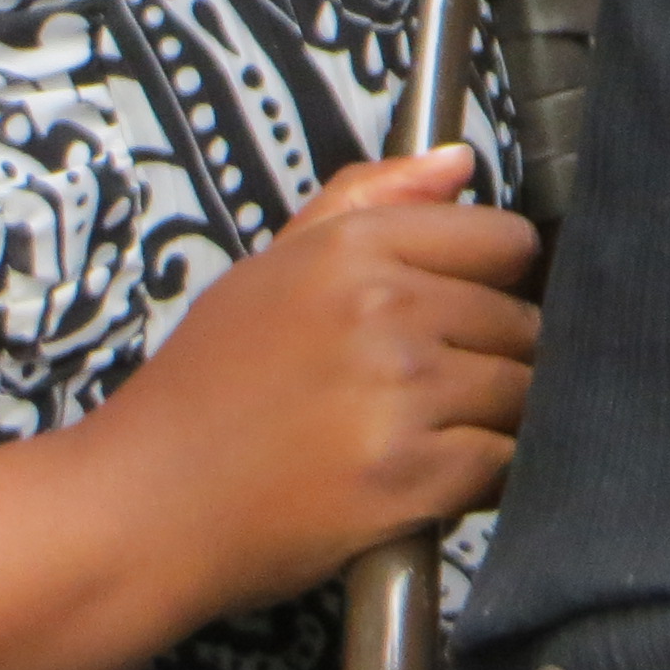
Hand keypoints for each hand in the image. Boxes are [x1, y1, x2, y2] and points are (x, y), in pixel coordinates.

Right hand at [98, 145, 542, 615]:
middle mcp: (386, 310)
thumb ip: (370, 198)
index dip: (497, 279)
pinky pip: (505, 465)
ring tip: (434, 434)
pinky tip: (435, 479)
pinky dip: (485, 477)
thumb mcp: (271, 266)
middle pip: (522, 322)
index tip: (466, 309)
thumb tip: (461, 163)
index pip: (503, 241)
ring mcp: (402, 395)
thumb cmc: (205, 386)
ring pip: (523, 394)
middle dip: (497, 355)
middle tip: (437, 387)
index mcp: (354, 248)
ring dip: (496, 419)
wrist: (146, 506)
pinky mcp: (412, 478)